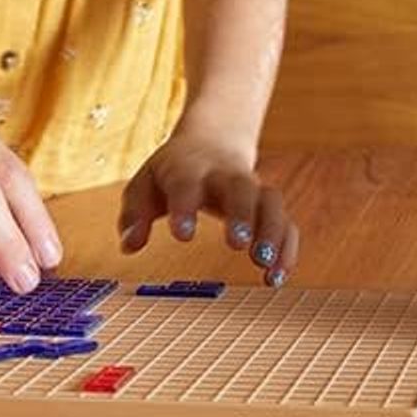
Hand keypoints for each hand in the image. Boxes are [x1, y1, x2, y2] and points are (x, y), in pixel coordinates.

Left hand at [117, 127, 297, 286]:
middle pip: (240, 187)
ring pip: (270, 201)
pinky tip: (277, 277)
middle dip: (242, 213)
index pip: (187, 182)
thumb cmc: (173, 172)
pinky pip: (286, 222)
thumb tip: (129, 245)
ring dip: (272, 231)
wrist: (213, 140)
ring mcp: (252, 188)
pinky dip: (287, 248)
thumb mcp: (145, 184)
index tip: (182, 234)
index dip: (185, 206)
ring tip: (264, 265)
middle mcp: (225, 176)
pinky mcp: (268, 205)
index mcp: (189, 169)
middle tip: (237, 245)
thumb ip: (134, 214)